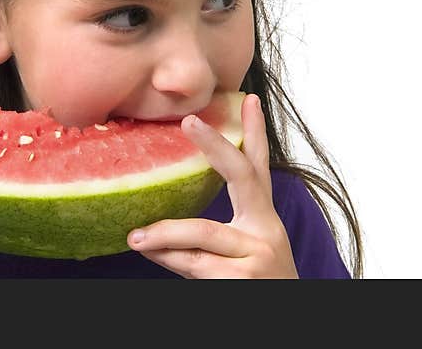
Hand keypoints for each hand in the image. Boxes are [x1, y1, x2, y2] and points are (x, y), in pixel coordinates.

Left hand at [127, 94, 297, 278]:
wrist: (287, 322)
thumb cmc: (252, 284)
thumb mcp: (239, 252)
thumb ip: (207, 232)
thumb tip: (153, 221)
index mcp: (264, 218)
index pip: (259, 167)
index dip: (255, 132)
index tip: (250, 98)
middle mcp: (267, 229)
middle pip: (242, 176)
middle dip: (216, 146)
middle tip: (188, 122)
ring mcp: (259, 254)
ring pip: (201, 233)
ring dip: (163, 234)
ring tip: (134, 238)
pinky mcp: (245, 278)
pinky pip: (195, 264)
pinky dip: (170, 260)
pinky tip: (151, 254)